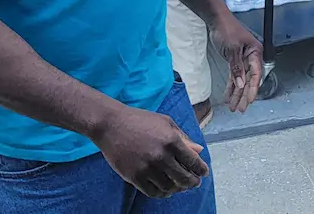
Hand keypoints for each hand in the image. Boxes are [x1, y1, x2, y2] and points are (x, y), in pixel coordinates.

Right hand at [90, 105, 208, 197]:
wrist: (111, 125)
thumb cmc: (140, 120)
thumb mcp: (166, 123)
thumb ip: (183, 138)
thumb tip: (199, 151)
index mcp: (172, 140)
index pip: (193, 162)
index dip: (201, 170)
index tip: (203, 173)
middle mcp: (161, 156)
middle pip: (184, 179)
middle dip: (192, 183)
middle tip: (194, 183)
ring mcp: (147, 168)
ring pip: (169, 188)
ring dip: (177, 188)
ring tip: (178, 186)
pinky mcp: (134, 177)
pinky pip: (153, 192)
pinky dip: (162, 193)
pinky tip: (164, 189)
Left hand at [210, 14, 262, 111]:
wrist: (216, 20)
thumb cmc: (227, 29)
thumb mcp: (232, 50)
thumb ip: (237, 68)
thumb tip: (241, 84)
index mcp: (255, 53)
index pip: (256, 75)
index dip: (252, 89)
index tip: (249, 101)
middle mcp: (251, 58)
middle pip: (249, 80)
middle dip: (244, 95)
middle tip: (240, 108)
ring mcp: (243, 60)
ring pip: (241, 81)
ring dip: (237, 94)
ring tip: (233, 107)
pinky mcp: (235, 61)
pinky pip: (234, 77)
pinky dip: (231, 86)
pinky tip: (228, 96)